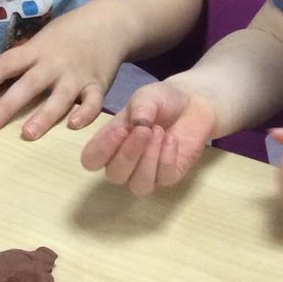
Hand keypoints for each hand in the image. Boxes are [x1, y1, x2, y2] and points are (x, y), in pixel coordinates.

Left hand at [0, 0, 125, 139]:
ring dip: (44, 116)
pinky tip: (74, 126)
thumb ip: (24, 60)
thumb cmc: (68, 34)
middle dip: (7, 106)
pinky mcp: (98, 84)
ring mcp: (77, 75)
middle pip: (28, 85)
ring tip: (27, 134)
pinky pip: (93, 102)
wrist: (110, 23)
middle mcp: (54, 63)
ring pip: (59, 97)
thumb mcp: (42, 40)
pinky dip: (86, 113)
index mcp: (36, 51)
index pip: (4, 65)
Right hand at [80, 82, 217, 194]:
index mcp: (110, 142)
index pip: (91, 160)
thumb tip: (137, 123)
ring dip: (148, 159)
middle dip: (129, 153)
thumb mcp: (146, 96)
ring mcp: (146, 173)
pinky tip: (172, 140)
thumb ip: (140, 107)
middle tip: (145, 129)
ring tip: (160, 132)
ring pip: (138, 185)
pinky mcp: (169, 176)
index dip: (101, 150)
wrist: (191, 103)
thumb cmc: (160, 101)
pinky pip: (163, 178)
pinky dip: (167, 159)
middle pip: (114, 175)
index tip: (120, 131)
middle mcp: (124, 163)